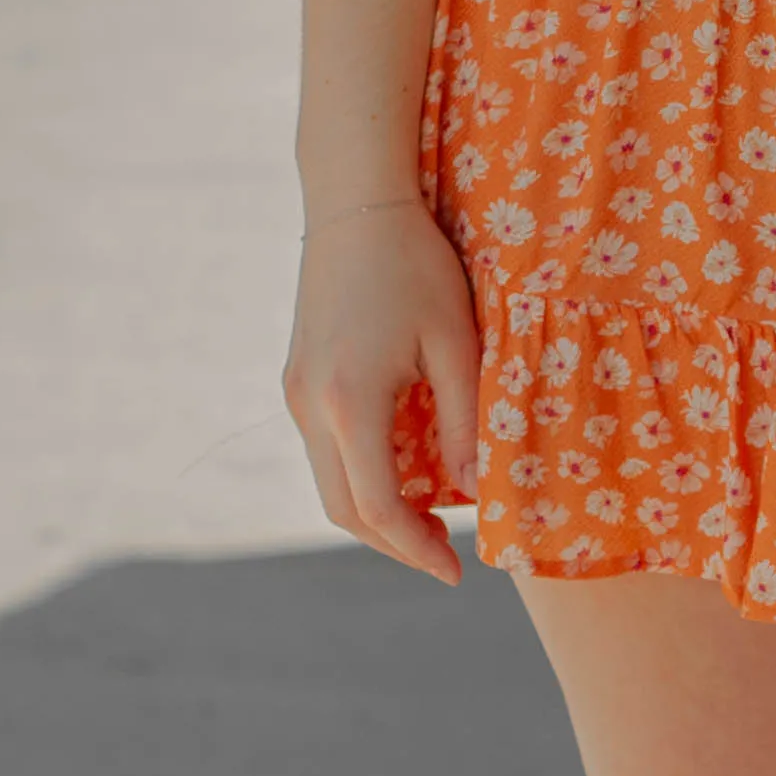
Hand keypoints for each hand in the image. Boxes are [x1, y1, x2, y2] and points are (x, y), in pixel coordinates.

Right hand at [283, 195, 483, 581]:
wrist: (355, 205)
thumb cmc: (415, 265)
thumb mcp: (456, 342)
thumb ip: (466, 422)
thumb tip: (477, 492)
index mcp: (350, 402)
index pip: (377, 507)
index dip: (417, 549)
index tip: (458, 570)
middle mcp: (310, 406)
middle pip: (343, 509)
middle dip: (395, 542)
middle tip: (446, 554)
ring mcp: (297, 394)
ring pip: (329, 483)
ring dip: (377, 512)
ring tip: (433, 517)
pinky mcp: (299, 381)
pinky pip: (327, 451)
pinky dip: (364, 476)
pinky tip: (408, 468)